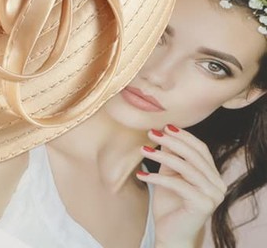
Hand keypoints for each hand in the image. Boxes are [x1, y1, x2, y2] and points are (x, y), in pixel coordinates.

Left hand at [136, 125, 225, 247]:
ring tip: (142, 149)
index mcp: (213, 175)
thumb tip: (164, 130)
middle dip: (171, 141)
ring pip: (186, 167)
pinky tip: (141, 175)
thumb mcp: (169, 173)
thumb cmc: (170, 203)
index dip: (183, 136)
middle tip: (150, 133)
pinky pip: (178, 184)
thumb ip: (171, 155)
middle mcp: (218, 185)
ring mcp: (214, 195)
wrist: (171, 234)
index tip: (164, 125)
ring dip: (162, 155)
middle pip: (194, 155)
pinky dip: (157, 177)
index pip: (201, 148)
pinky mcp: (204, 205)